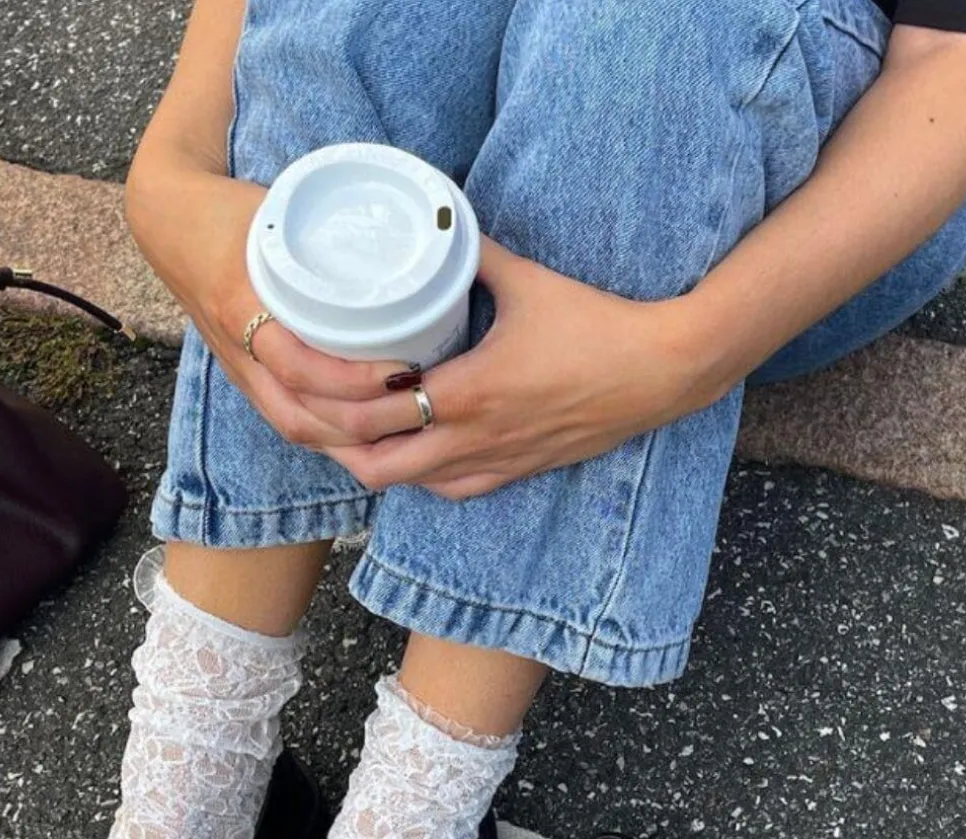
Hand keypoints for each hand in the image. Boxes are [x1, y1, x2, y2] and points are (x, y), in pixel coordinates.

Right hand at [125, 162, 413, 449]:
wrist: (172, 226)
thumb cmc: (233, 215)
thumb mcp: (279, 216)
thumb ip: (329, 234)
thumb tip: (404, 232)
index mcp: (242, 308)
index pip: (299, 367)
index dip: (353, 379)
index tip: (404, 369)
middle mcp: (241, 354)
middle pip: (303, 417)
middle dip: (367, 425)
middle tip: (423, 409)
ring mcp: (242, 375)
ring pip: (297, 429)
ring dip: (354, 441)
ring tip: (405, 432)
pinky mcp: (248, 383)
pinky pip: (290, 423)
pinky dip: (333, 437)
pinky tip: (372, 439)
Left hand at [326, 239, 718, 499]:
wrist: (658, 372)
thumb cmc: (596, 325)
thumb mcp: (527, 279)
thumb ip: (473, 253)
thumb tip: (437, 222)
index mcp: (467, 390)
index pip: (370, 410)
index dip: (327, 397)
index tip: (307, 370)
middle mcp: (474, 437)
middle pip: (376, 464)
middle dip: (336, 442)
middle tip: (313, 409)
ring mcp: (495, 461)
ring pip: (409, 486)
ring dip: (374, 462)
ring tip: (349, 431)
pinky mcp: (516, 471)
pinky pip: (452, 490)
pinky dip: (420, 478)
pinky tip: (410, 453)